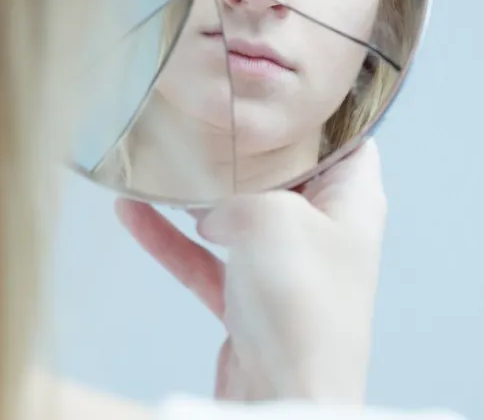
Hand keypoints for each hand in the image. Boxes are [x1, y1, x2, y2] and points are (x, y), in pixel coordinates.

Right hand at [116, 139, 386, 402]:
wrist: (286, 397)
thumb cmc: (301, 307)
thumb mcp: (271, 216)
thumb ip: (237, 193)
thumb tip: (210, 207)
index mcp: (353, 201)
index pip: (347, 139)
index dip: (315, 115)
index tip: (273, 92)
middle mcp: (324, 232)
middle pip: (283, 175)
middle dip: (242, 152)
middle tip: (206, 116)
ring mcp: (286, 269)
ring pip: (236, 218)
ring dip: (196, 195)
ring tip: (155, 161)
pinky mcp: (248, 304)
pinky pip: (204, 260)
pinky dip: (170, 240)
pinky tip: (130, 214)